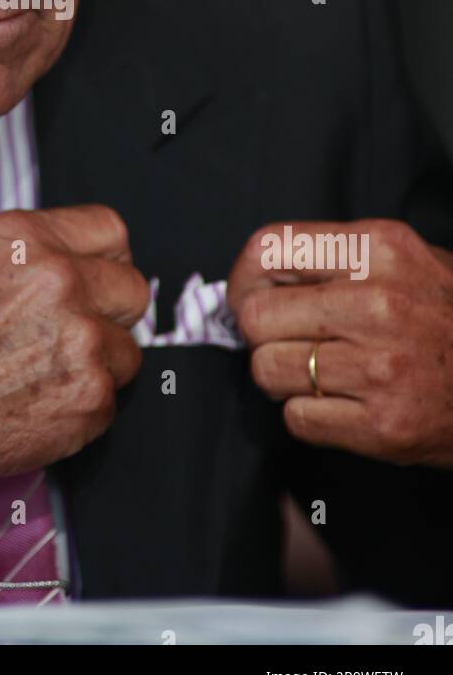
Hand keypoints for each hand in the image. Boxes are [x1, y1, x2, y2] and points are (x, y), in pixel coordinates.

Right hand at [0, 204, 146, 570]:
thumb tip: (78, 268)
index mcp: (23, 237)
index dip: (106, 259)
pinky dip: (83, 407)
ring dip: (98, 365)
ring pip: (127, 349)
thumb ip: (31, 260)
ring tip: (43, 377)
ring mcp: (81, 337)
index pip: (109, 229)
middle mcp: (58, 278)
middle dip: (110, 313)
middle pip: (132, 286)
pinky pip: (112, 397)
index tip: (99, 277)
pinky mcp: (91, 394)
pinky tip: (36, 407)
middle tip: (74, 335)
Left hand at [227, 219, 452, 467]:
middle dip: (259, 333)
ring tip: (316, 372)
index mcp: (379, 249)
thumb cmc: (450, 315)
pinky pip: (297, 418)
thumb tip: (258, 275)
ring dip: (281, 377)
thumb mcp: (406, 258)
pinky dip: (307, 414)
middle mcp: (377, 303)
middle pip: (257, 317)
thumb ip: (335, 257)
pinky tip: (340, 402)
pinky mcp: (382, 425)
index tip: (247, 297)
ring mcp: (380, 367)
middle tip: (283, 340)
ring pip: (267, 370)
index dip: (243, 278)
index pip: (269, 249)